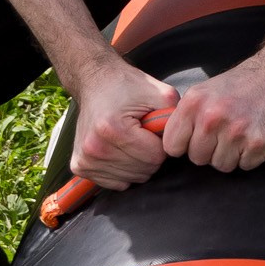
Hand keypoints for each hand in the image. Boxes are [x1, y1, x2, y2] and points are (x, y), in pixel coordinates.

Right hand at [68, 49, 180, 189]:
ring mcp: (85, 159)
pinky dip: (124, 170)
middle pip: (144, 171)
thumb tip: (184, 141)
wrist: (96, 81)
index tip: (152, 128)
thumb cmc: (128, 87)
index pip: (155, 157)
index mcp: (112, 129)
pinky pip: (116, 183)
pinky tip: (119, 150)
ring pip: (131, 180)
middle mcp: (95, 147)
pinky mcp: (80, 166)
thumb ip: (175, 117)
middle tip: (141, 133)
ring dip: (138, 163)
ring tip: (130, 139)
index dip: (160, 142)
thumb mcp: (159, 93)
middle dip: (150, 154)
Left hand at [158, 45, 264, 172]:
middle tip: (224, 134)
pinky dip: (250, 156)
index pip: (172, 146)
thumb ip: (187, 115)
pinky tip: (254, 137)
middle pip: (197, 159)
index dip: (184, 146)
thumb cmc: (243, 84)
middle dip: (210, 151)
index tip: (194, 140)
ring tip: (241, 134)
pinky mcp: (258, 143)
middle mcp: (212, 118)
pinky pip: (245, 166)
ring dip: (231, 155)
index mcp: (194, 103)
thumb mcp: (205, 90)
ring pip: (221, 165)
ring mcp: (235, 132)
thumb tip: (170, 141)